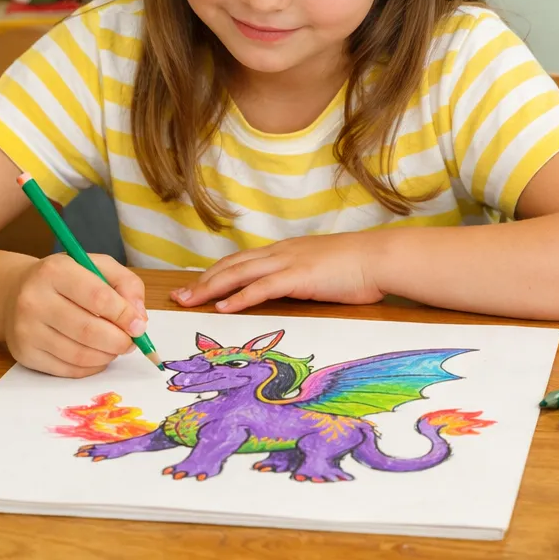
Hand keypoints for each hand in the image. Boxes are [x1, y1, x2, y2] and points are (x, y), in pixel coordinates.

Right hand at [2, 253, 147, 376]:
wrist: (14, 293)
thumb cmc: (64, 279)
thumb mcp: (96, 266)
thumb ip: (126, 284)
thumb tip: (139, 318)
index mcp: (55, 271)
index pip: (98, 297)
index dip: (124, 315)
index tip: (139, 325)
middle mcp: (34, 299)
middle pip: (88, 330)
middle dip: (119, 341)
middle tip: (131, 342)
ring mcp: (26, 329)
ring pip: (79, 354)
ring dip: (107, 355)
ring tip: (116, 347)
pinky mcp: (25, 353)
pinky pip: (67, 369)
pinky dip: (91, 367)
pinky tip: (98, 355)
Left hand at [170, 232, 385, 312]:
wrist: (380, 258)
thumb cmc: (359, 267)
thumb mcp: (323, 270)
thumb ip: (303, 278)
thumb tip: (292, 292)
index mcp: (286, 251)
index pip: (242, 261)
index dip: (216, 273)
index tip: (195, 286)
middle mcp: (282, 253)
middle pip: (232, 265)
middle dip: (202, 281)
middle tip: (178, 296)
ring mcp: (289, 262)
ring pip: (239, 273)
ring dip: (211, 288)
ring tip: (189, 301)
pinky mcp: (299, 277)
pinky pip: (263, 287)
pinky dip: (240, 297)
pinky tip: (223, 308)